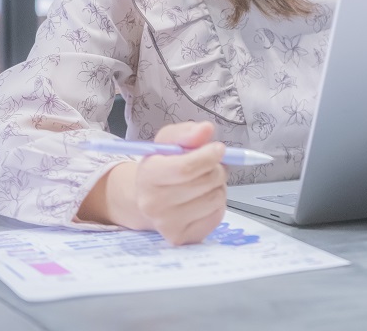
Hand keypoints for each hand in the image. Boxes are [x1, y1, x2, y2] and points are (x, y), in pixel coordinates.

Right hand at [81, 121, 228, 244]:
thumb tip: (206, 130)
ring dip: (217, 186)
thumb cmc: (163, 165)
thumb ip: (187, 132)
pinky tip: (202, 200)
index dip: (208, 156)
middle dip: (216, 168)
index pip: (186, 168)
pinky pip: (217, 215)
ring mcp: (167, 225)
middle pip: (205, 182)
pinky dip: (216, 205)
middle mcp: (153, 204)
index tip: (218, 149)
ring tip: (204, 184)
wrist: (151, 198)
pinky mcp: (183, 238)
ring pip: (215, 198)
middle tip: (210, 166)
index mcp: (148, 175)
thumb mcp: (169, 141)